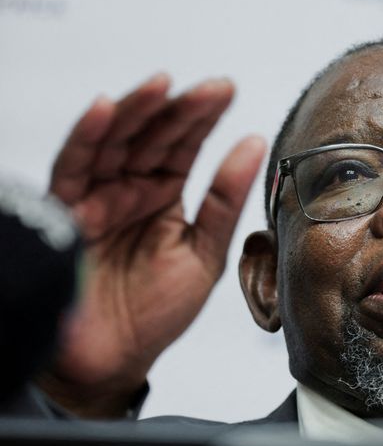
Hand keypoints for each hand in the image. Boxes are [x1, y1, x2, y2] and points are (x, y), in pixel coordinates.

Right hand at [41, 74, 265, 416]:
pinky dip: (87, 137)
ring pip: (113, 142)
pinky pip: (72, 168)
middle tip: (208, 88)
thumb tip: (253, 145)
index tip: (226, 90)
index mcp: (162, 198)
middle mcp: (127, 191)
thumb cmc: (156, 312)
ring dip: (136, 112)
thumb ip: (225, 200)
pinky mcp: (66, 213)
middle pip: (150, 136)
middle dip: (178, 110)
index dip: (202, 117)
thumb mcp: (204, 253)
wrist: (113, 359)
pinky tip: (105, 109)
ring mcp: (96, 198)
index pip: (182, 146)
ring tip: (164, 86)